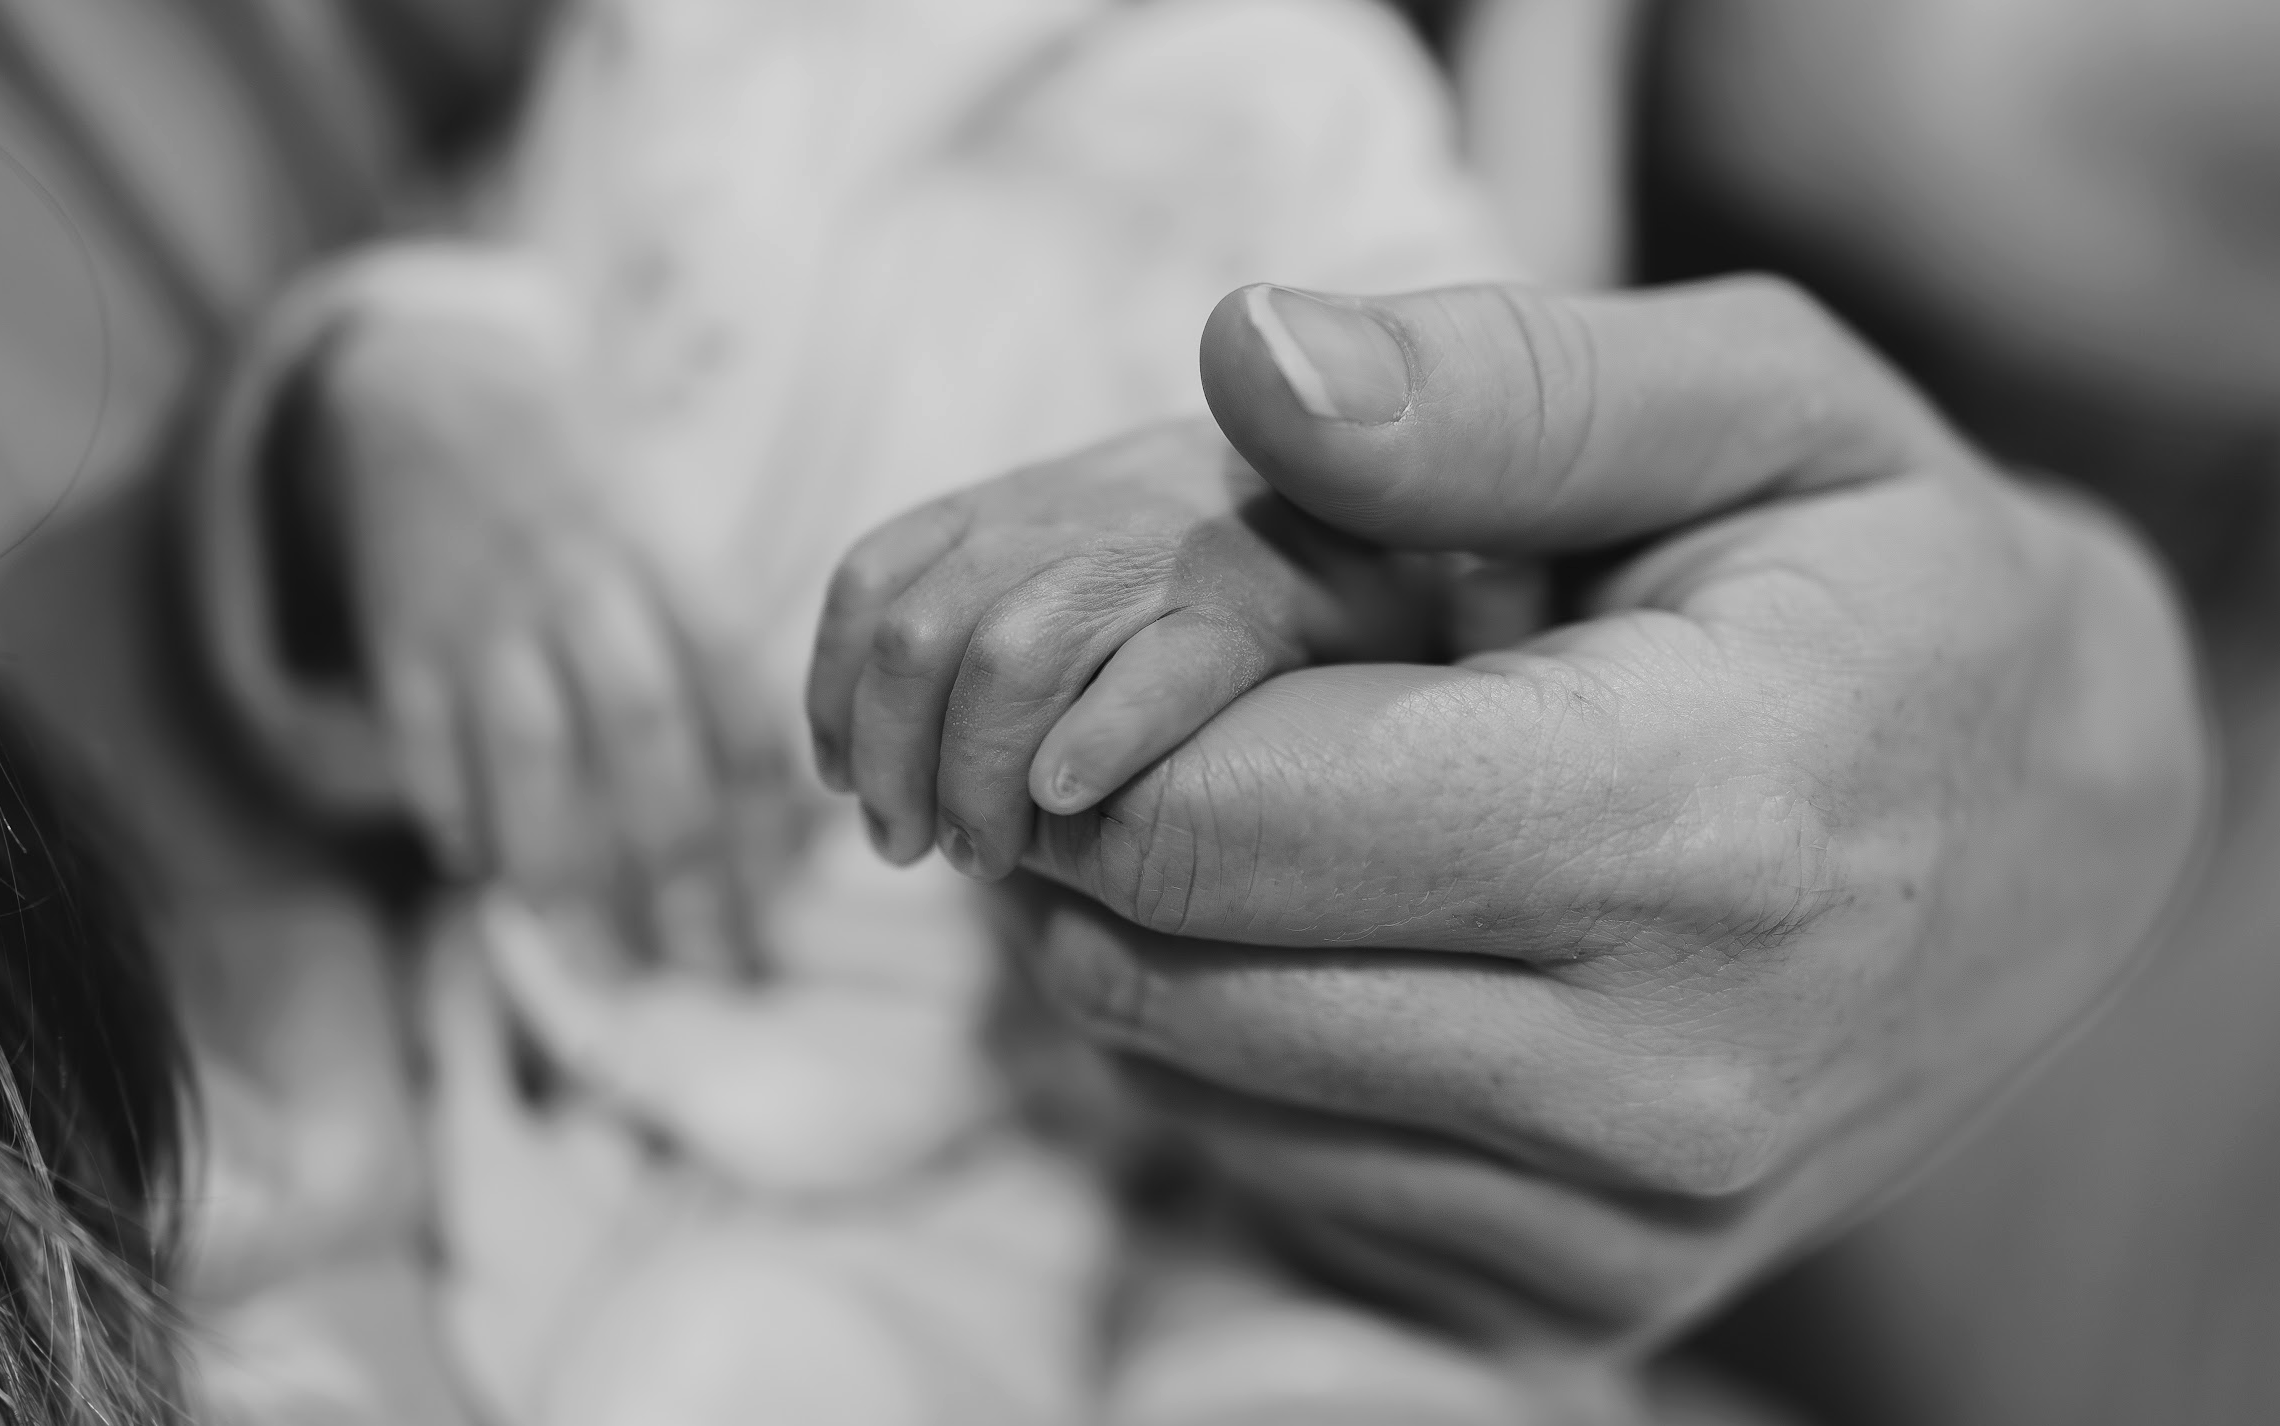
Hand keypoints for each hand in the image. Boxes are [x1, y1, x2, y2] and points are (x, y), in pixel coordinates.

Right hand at [304, 248, 776, 973]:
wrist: (432, 399)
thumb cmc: (583, 513)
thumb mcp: (664, 554)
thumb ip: (718, 673)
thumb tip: (791, 832)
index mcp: (668, 566)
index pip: (735, 693)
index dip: (765, 806)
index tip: (785, 903)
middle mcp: (583, 586)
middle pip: (647, 730)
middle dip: (688, 862)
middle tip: (718, 967)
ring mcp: (486, 611)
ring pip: (533, 748)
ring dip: (570, 866)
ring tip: (603, 962)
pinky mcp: (399, 634)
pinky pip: (423, 735)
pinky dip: (454, 810)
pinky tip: (489, 880)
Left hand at [806, 421, 1445, 880]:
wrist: (1417, 516)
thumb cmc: (1254, 572)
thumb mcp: (1110, 563)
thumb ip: (1009, 619)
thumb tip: (885, 751)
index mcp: (1037, 498)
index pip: (876, 578)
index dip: (837, 690)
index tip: (844, 779)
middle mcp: (1087, 506)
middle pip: (919, 631)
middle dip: (893, 758)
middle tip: (912, 848)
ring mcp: (1174, 549)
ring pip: (1006, 656)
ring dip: (976, 777)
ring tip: (993, 855)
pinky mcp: (1260, 605)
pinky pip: (1155, 673)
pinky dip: (1096, 746)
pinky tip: (1073, 800)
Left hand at [1007, 278, 2209, 1347]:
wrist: (2062, 831)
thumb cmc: (1890, 584)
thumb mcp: (1752, 403)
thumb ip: (1493, 386)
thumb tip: (1245, 355)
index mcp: (1699, 830)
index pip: (1215, 815)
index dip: (1114, 706)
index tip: (1166, 630)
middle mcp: (1660, 1084)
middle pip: (1156, 966)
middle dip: (1120, 813)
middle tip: (1224, 709)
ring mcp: (1617, 1227)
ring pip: (1177, 1084)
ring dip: (1168, 931)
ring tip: (1312, 808)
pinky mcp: (1575, 1302)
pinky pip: (1266, 1175)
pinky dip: (1247, 1045)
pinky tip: (1365, 931)